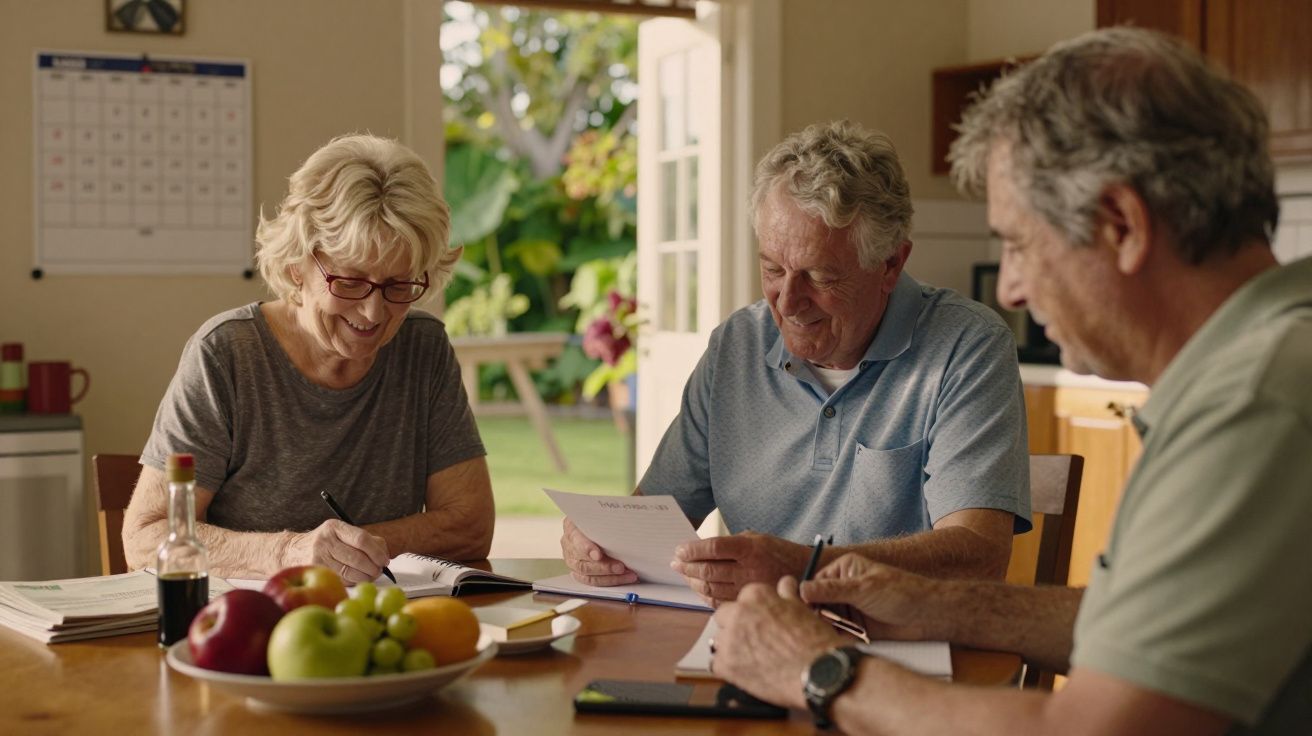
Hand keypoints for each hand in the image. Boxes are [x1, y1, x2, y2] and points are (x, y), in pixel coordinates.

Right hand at [282, 519, 389, 583]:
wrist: (292, 551)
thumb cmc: (325, 542)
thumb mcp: (340, 532)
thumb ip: (364, 539)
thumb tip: (383, 553)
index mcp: (334, 527)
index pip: (362, 539)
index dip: (377, 551)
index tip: (384, 559)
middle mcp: (325, 542)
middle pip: (358, 558)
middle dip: (374, 567)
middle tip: (380, 570)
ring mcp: (318, 558)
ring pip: (351, 572)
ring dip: (366, 576)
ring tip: (371, 575)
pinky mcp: (316, 573)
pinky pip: (342, 580)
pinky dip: (354, 581)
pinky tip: (357, 578)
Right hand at [560, 517, 636, 585]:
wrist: (594, 522)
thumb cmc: (600, 516)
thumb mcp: (601, 512)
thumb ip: (607, 518)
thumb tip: (625, 519)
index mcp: (571, 526)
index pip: (576, 539)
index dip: (587, 548)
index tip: (598, 555)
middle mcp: (568, 545)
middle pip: (583, 562)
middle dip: (604, 567)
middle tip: (621, 567)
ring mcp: (572, 560)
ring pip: (588, 575)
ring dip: (609, 577)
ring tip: (628, 574)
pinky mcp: (578, 571)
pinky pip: (591, 581)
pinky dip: (608, 581)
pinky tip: (622, 578)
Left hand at [671, 532, 809, 605]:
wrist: (809, 573)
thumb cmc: (779, 553)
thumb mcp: (758, 538)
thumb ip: (731, 543)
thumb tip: (700, 549)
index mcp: (750, 548)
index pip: (713, 548)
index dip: (692, 550)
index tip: (679, 550)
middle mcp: (749, 569)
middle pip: (708, 570)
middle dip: (687, 567)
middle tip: (676, 563)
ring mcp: (749, 589)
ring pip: (711, 588)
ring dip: (693, 581)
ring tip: (684, 574)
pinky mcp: (750, 604)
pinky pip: (720, 602)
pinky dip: (705, 595)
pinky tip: (699, 588)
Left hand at [711, 576, 845, 708]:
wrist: (820, 672)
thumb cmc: (815, 640)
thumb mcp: (802, 609)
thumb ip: (787, 594)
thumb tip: (786, 583)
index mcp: (755, 595)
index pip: (744, 599)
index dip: (754, 612)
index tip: (762, 622)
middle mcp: (738, 613)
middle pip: (725, 616)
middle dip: (736, 625)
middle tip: (755, 640)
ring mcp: (729, 639)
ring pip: (719, 640)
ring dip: (731, 647)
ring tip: (753, 658)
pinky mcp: (726, 665)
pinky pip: (717, 663)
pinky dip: (729, 668)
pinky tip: (748, 672)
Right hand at [800, 553, 940, 640]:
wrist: (927, 616)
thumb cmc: (901, 593)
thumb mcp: (863, 589)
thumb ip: (831, 590)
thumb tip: (800, 589)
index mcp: (844, 569)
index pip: (813, 584)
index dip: (806, 599)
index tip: (802, 612)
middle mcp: (844, 587)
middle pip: (816, 603)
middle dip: (816, 615)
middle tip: (819, 627)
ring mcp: (849, 608)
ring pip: (825, 619)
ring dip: (826, 628)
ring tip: (831, 635)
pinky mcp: (856, 627)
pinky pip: (837, 633)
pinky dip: (835, 638)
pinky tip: (837, 642)